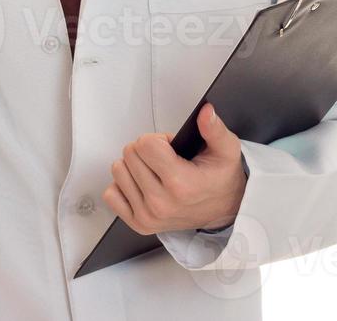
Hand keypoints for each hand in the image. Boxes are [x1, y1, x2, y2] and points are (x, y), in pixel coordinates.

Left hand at [103, 103, 247, 234]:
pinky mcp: (139, 224)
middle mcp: (161, 203)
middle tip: (165, 160)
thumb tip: (205, 112)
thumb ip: (214, 129)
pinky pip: (111, 194)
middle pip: (130, 154)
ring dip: (134, 166)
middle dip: (146, 150)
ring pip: (118, 171)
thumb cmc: (220, 180)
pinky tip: (142, 184)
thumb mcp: (225, 150)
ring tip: (155, 171)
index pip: (145, 144)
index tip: (170, 148)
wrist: (223, 210)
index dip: (158, 140)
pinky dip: (124, 186)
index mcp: (180, 184)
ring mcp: (148, 216)